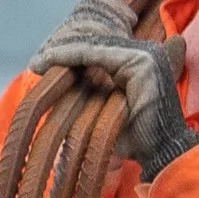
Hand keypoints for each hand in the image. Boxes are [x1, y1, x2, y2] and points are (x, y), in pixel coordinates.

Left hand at [27, 0, 195, 173]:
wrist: (162, 155)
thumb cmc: (136, 141)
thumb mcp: (108, 114)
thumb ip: (91, 97)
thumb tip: (58, 95)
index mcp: (140, 63)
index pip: (99, 50)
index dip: (70, 53)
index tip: (42, 64)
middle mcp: (146, 53)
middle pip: (95, 42)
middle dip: (63, 50)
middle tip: (36, 62)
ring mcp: (146, 54)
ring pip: (93, 45)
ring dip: (63, 52)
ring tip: (39, 62)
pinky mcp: (141, 61)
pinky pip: (97, 53)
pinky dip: (71, 55)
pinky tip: (51, 60)